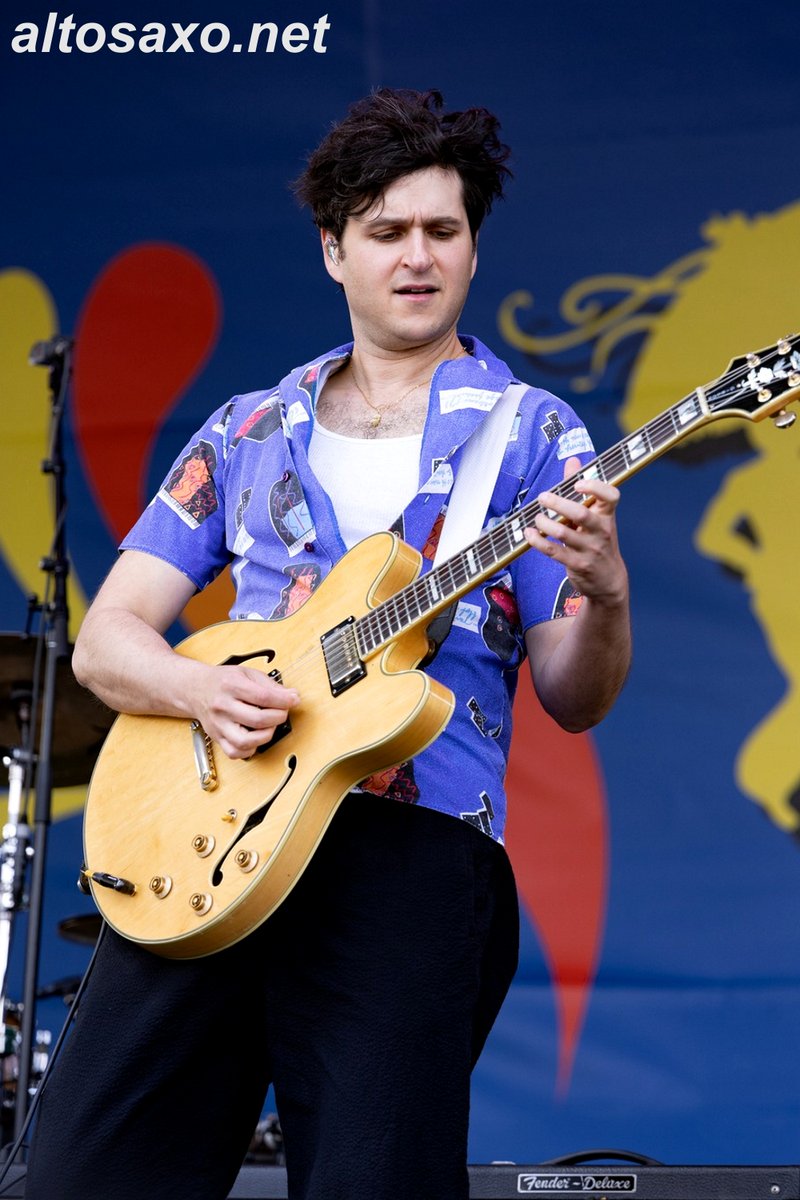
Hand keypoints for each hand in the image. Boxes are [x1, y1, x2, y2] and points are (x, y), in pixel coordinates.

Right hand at [192, 663, 299, 759]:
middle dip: (278, 717)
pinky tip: (256, 737)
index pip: (263, 697)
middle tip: (282, 712)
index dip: (284, 701)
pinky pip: (235, 752)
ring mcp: (218, 724)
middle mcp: (222, 706)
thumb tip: (292, 696)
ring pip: (245, 741)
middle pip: (257, 719)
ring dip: (266, 736)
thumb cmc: (223, 681)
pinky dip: (250, 749)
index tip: (294, 700)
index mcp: (231, 685)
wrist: (195, 688)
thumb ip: (270, 685)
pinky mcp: (216, 737)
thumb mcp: (247, 673)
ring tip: (270, 726)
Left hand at [524, 456, 626, 606]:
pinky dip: (538, 542)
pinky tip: (529, 534)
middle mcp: (601, 531)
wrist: (608, 580)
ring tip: (536, 518)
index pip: (611, 496)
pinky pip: (554, 552)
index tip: (577, 484)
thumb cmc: (597, 541)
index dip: (596, 487)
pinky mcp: (578, 565)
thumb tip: (572, 460)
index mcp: (607, 515)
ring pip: (565, 533)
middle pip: (581, 513)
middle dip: (559, 503)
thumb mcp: (595, 517)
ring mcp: (590, 549)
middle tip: (542, 497)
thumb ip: (582, 490)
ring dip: (545, 524)